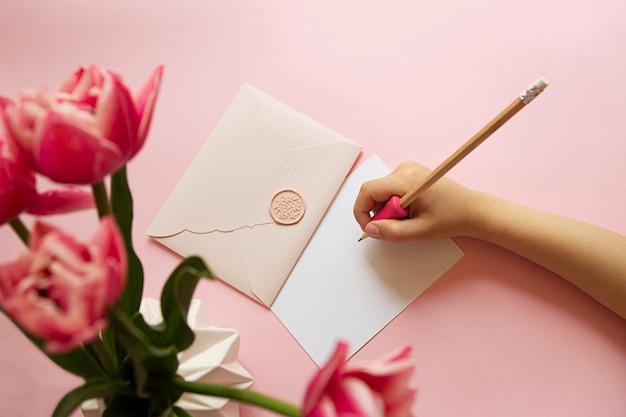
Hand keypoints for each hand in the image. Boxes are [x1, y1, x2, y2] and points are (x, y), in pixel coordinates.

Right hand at [353, 161, 477, 241]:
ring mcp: (407, 169)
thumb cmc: (450, 218)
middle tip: (399, 226)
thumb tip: (370, 229)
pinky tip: (412, 211)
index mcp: (406, 179)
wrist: (471, 209)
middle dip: (380, 213)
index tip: (370, 228)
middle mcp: (404, 169)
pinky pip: (390, 189)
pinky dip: (394, 204)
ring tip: (410, 219)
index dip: (362, 212)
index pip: (368, 191)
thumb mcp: (419, 231)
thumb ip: (392, 232)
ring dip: (388, 210)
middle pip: (374, 192)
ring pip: (381, 192)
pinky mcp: (410, 173)